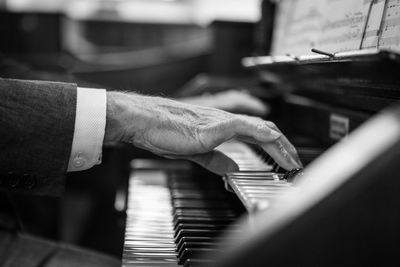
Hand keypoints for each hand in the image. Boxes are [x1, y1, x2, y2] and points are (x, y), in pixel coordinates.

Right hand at [105, 92, 301, 174]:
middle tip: (296, 161)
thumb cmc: (163, 131)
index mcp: (220, 126)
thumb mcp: (195, 150)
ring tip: (291, 159)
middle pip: (264, 128)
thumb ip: (215, 159)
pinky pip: (242, 126)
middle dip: (284, 146)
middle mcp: (223, 120)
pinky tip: (273, 140)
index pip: (256, 133)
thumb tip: (232, 168)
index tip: (284, 160)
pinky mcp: (211, 127)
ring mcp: (218, 122)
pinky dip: (261, 133)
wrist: (144, 121)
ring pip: (259, 127)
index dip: (274, 146)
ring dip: (279, 143)